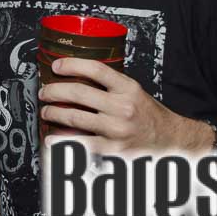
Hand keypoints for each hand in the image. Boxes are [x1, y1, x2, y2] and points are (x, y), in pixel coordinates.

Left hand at [39, 58, 209, 152]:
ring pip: (75, 117)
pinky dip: (62, 141)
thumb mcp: (134, 92)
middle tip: (45, 92)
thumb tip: (75, 77)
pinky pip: (80, 143)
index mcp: (128, 88)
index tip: (56, 66)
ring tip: (46, 111)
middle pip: (79, 92)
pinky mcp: (113, 150)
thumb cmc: (148, 116)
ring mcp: (117, 130)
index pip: (95, 69)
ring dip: (54, 113)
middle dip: (55, 91)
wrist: (171, 142)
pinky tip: (52, 138)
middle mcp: (123, 107)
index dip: (71, 65)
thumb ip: (110, 85)